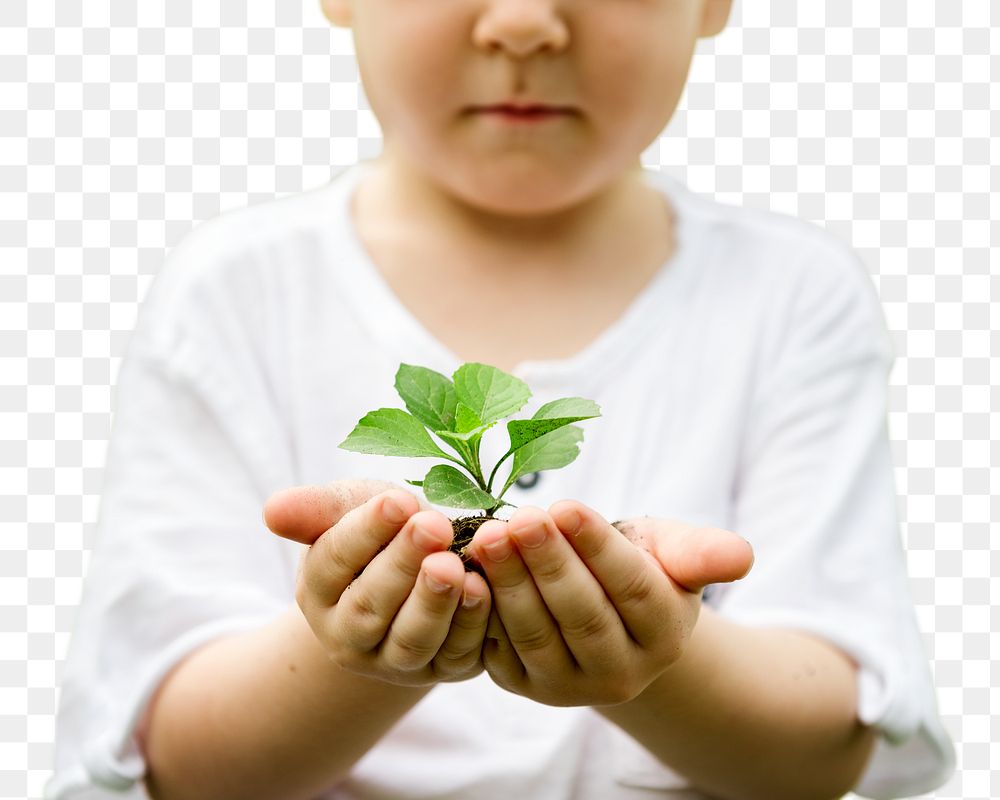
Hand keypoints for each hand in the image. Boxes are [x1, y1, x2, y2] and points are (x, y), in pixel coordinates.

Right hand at [263, 480, 491, 685]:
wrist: (423, 571)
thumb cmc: (385, 532)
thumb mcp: (352, 510)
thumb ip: (318, 509)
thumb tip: (273, 511)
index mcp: (319, 591)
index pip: (334, 560)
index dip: (366, 530)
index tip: (398, 500)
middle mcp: (350, 636)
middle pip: (370, 606)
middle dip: (403, 564)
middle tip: (433, 525)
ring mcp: (396, 661)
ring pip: (411, 640)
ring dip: (434, 602)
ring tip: (453, 565)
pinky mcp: (444, 668)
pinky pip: (457, 653)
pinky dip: (471, 623)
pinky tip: (482, 587)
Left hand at [469, 501, 752, 706]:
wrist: (605, 614)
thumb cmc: (641, 567)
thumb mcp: (673, 552)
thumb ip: (702, 552)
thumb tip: (742, 556)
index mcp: (665, 635)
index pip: (633, 589)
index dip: (598, 548)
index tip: (565, 506)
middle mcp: (622, 672)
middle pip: (582, 615)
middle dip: (548, 563)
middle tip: (519, 518)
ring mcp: (570, 686)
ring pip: (537, 635)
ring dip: (510, 584)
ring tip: (489, 536)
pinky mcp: (525, 685)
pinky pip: (500, 649)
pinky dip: (483, 610)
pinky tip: (467, 570)